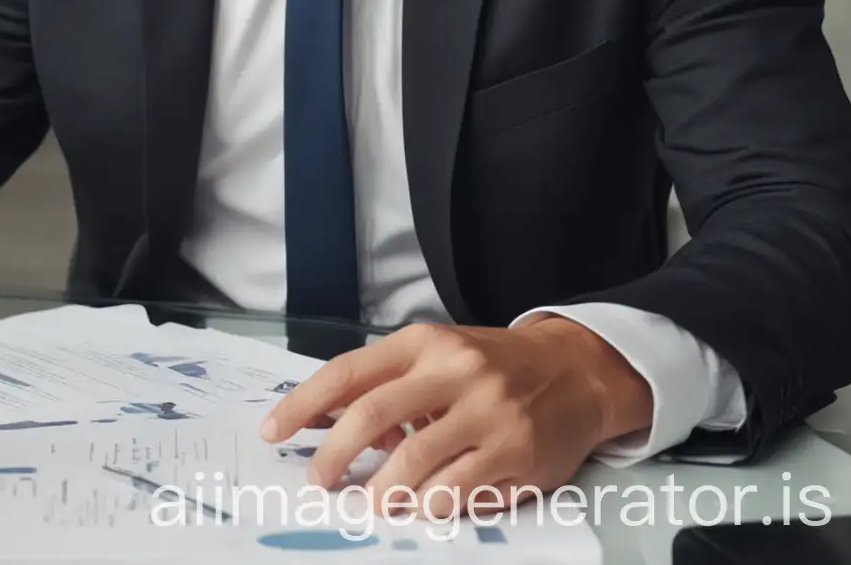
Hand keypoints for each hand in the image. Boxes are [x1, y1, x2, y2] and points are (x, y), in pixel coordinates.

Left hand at [261, 318, 653, 513]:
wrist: (576, 371)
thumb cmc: (491, 367)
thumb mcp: (438, 357)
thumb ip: (390, 386)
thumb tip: (334, 428)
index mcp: (423, 343)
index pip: (347, 373)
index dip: (303, 404)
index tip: (273, 431)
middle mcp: (454, 371)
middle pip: (371, 416)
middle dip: (334, 456)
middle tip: (319, 482)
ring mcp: (488, 413)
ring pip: (412, 462)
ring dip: (380, 492)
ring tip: (369, 504)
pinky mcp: (516, 453)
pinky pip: (456, 490)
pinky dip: (427, 505)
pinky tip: (418, 507)